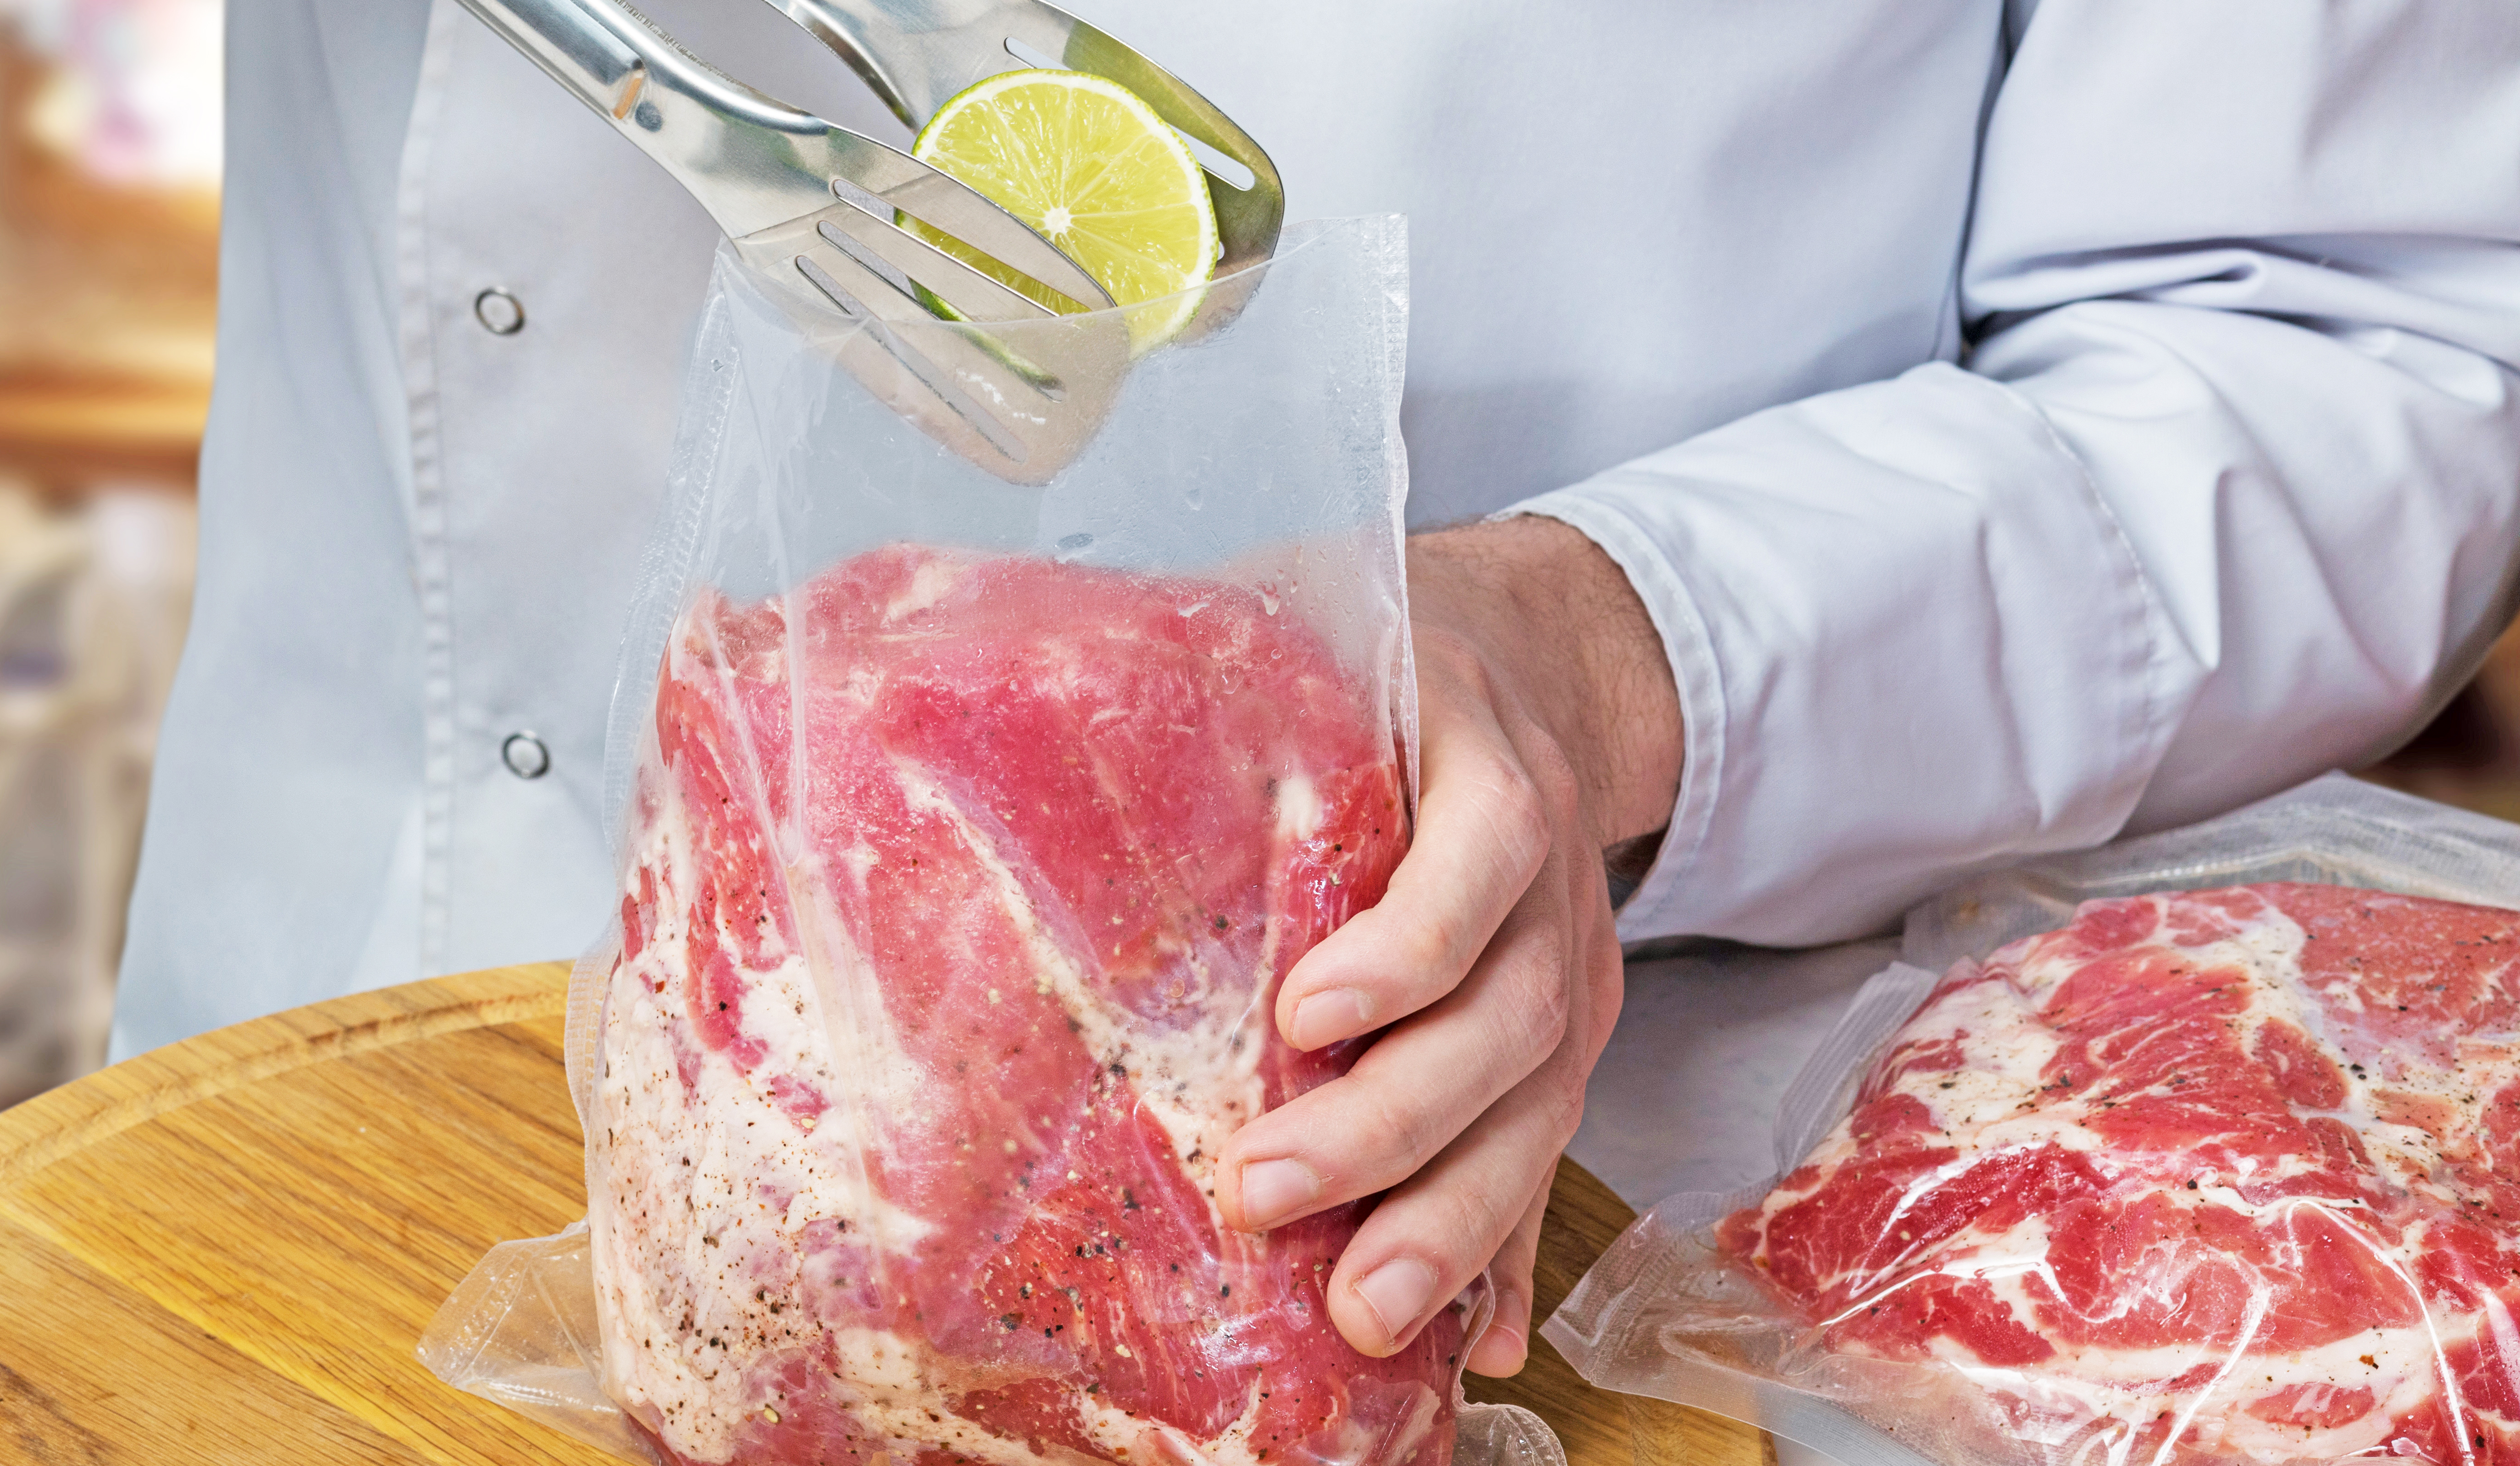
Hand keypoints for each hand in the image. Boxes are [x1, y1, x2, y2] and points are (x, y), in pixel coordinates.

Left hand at [1214, 515, 1680, 1375]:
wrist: (1523, 664)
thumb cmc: (1370, 654)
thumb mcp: (1303, 621)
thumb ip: (1189, 657)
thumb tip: (958, 678)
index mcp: (1486, 761)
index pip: (1479, 853)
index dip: (1405, 943)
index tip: (1305, 1012)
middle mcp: (1549, 879)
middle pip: (1505, 1016)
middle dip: (1392, 1122)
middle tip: (1272, 1189)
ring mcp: (1569, 967)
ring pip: (1537, 1107)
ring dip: (1453, 1219)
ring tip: (1365, 1308)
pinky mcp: (1563, 1041)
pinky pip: (1547, 1153)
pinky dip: (1515, 1255)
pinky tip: (1476, 1343)